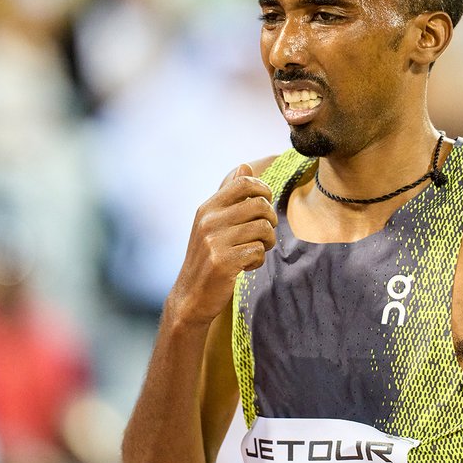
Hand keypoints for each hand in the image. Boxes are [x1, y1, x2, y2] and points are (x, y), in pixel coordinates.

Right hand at [170, 164, 276, 324]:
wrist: (191, 296)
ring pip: (263, 228)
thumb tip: (245, 165)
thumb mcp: (212, 223)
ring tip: (256, 250)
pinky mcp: (223, 262)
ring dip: (267, 242)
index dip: (263, 190)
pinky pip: (258, 251)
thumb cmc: (208, 257)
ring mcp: (214, 241)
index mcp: (207, 208)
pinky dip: (258, 260)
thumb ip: (229, 196)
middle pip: (260, 205)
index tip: (266, 204)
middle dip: (270, 219)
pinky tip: (247, 266)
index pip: (243, 182)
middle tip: (264, 233)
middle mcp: (209, 221)